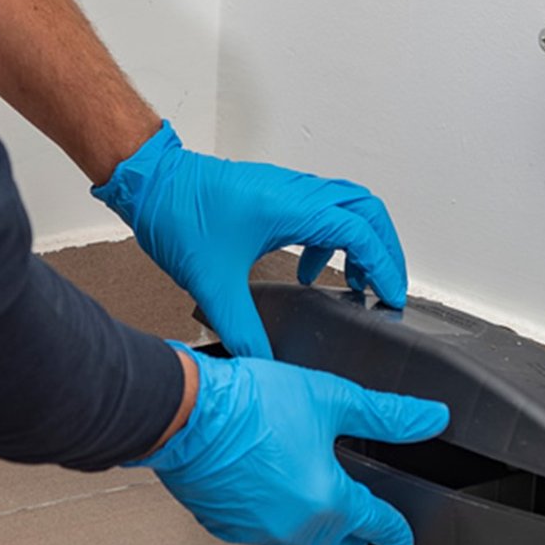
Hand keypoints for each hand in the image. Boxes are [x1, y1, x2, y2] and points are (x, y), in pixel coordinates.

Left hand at [92, 122, 405, 357]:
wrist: (152, 181)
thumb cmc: (178, 215)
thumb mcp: (212, 283)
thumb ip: (242, 328)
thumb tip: (263, 363)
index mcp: (291, 209)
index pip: (359, 233)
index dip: (383, 266)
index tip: (392, 296)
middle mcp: (297, 192)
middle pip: (367, 211)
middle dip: (384, 249)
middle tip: (386, 287)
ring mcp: (289, 187)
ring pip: (348, 205)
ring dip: (359, 241)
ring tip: (353, 282)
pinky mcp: (277, 191)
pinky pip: (322, 208)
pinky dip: (329, 238)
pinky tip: (305, 271)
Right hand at [134, 346, 448, 544]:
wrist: (185, 413)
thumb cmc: (250, 404)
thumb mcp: (332, 398)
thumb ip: (387, 414)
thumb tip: (432, 418)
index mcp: (328, 502)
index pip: (375, 524)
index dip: (396, 529)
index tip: (403, 537)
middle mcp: (294, 527)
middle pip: (337, 543)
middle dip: (354, 534)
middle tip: (364, 523)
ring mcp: (256, 531)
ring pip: (298, 539)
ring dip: (314, 524)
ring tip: (318, 497)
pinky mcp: (223, 524)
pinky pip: (261, 530)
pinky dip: (275, 516)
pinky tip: (272, 489)